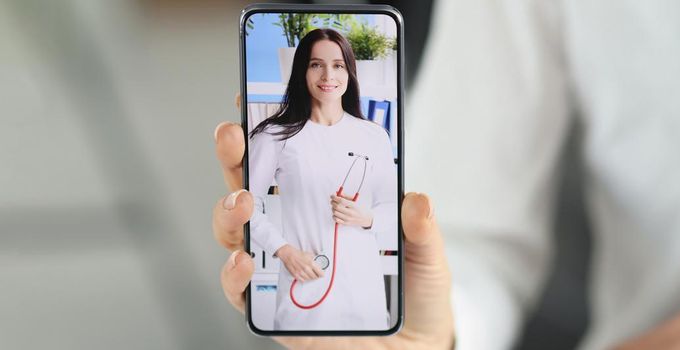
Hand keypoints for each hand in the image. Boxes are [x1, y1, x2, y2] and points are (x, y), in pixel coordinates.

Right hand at [213, 121, 454, 348]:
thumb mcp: (425, 255)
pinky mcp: (275, 311)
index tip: (253, 100)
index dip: (269, 135)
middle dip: (235, 159)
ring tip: (246, 203)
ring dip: (231, 213)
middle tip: (233, 138)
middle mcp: (297, 235)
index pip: (291, 167)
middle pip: (252, 191)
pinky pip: (241, 292)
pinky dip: (235, 274)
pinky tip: (247, 259)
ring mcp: (281, 271)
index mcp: (327, 211)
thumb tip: (416, 198)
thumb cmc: (413, 298)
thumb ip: (420, 229)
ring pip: (237, 235)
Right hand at [275, 244, 322, 280]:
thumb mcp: (309, 254)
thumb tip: (320, 263)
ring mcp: (300, 272)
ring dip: (311, 278)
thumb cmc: (298, 254)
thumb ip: (315, 260)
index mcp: (311, 263)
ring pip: (309, 279)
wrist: (288, 254)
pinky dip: (305, 279)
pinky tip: (305, 276)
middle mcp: (306, 268)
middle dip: (316, 276)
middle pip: (315, 277)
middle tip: (316, 275)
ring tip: (311, 275)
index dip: (322, 274)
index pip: (320, 272)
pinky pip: (302, 280)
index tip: (322, 274)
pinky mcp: (295, 275)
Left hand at [331, 193, 373, 228]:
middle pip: (337, 207)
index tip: (332, 196)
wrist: (365, 219)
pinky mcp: (345, 223)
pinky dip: (334, 215)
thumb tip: (337, 193)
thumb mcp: (355, 201)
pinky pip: (335, 219)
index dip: (335, 197)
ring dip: (333, 208)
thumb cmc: (360, 209)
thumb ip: (346, 196)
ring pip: (335, 213)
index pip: (341, 201)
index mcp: (353, 206)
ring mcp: (347, 219)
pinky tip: (337, 213)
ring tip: (335, 206)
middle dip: (332, 202)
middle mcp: (350, 213)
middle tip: (332, 200)